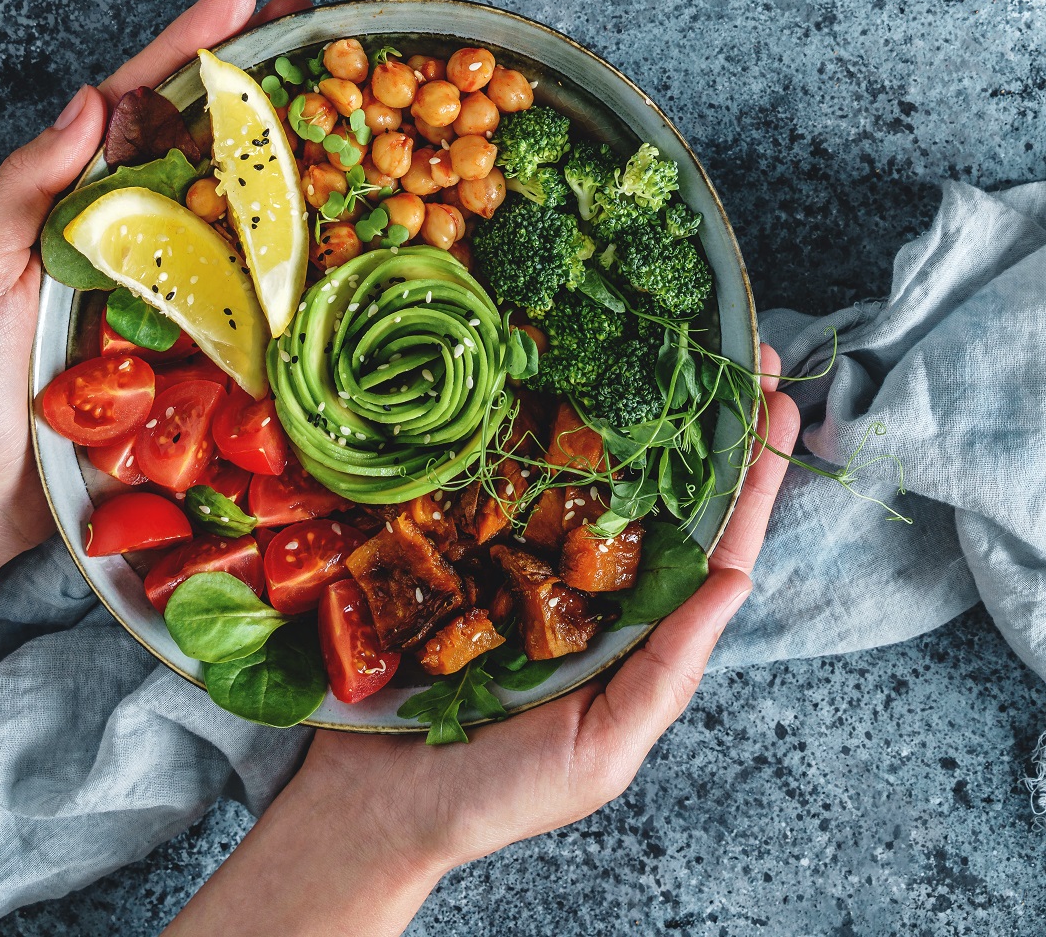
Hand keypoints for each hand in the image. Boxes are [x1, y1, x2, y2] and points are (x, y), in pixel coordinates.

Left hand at [0, 0, 310, 720]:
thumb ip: (26, 190)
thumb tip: (90, 102)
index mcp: (78, 204)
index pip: (137, 106)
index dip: (190, 49)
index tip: (244, 1)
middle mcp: (135, 236)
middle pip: (203, 144)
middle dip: (260, 84)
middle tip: (323, 35)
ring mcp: (173, 290)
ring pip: (240, 211)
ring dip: (292, 159)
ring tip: (350, 114)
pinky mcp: (201, 348)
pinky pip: (254, 295)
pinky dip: (298, 258)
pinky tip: (341, 235)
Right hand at [167, 352, 800, 936]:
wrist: (375, 804)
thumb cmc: (497, 793)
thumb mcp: (602, 747)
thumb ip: (667, 668)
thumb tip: (734, 583)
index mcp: (635, 630)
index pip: (709, 544)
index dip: (749, 478)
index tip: (775, 404)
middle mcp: (588, 585)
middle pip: (660, 493)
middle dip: (702, 424)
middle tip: (735, 350)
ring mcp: (525, 559)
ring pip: (587, 475)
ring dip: (625, 413)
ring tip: (662, 346)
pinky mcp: (465, 546)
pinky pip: (505, 483)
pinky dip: (529, 436)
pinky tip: (545, 386)